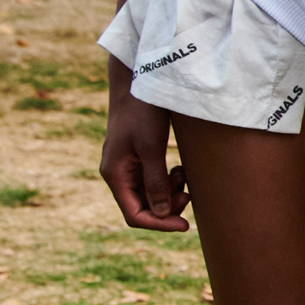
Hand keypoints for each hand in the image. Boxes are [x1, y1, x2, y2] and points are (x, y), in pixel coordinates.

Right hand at [101, 88, 190, 230]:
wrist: (137, 80)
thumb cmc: (142, 111)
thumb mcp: (151, 147)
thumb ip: (155, 182)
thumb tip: (161, 214)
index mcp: (115, 174)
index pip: (134, 215)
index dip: (159, 225)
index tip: (186, 225)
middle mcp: (118, 173)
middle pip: (142, 207)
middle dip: (167, 207)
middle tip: (188, 194)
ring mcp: (126, 165)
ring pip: (149, 195)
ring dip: (169, 193)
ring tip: (183, 175)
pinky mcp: (137, 156)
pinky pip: (152, 180)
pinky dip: (168, 181)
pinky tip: (179, 170)